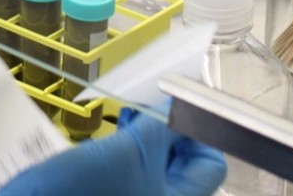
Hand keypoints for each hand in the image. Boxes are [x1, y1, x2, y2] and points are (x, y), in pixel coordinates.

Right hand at [0, 107, 226, 195]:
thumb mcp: (127, 151)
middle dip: (164, 134)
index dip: (192, 130)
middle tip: (140, 114)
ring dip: (141, 143)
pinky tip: (101, 148)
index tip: (167, 108)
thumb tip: (179, 106)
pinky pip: (130, 177)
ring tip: (120, 127)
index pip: (210, 162)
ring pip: (154, 169)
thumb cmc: (82, 190)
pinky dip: (122, 157)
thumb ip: (159, 126)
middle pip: (182, 165)